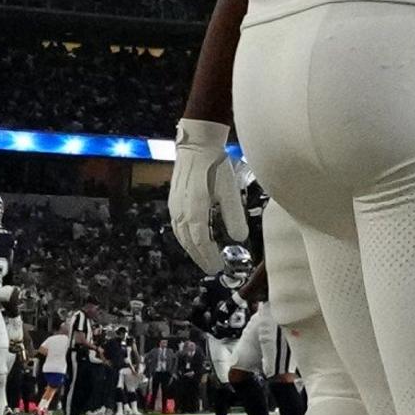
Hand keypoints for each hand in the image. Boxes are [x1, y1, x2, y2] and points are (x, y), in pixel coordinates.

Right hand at [167, 121, 242, 273]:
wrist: (197, 146)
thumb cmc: (216, 167)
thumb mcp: (230, 191)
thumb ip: (234, 216)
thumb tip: (239, 239)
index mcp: (194, 209)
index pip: (200, 241)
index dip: (208, 257)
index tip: (217, 268)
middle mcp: (180, 210)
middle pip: (188, 241)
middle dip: (200, 257)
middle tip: (211, 269)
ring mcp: (174, 205)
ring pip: (181, 235)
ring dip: (192, 249)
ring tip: (204, 258)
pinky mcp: (174, 200)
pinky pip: (177, 225)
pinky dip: (186, 237)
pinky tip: (194, 239)